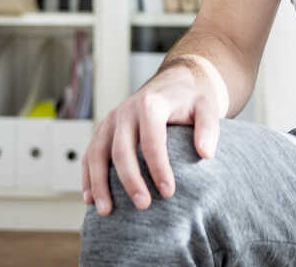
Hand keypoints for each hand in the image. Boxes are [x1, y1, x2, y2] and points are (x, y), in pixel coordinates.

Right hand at [82, 60, 222, 216]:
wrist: (172, 84)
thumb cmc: (190, 100)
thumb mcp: (206, 107)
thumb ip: (208, 128)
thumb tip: (205, 154)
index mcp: (151, 104)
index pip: (152, 141)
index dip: (159, 169)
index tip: (168, 192)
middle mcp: (126, 111)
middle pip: (121, 151)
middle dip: (130, 181)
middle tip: (143, 205)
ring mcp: (111, 120)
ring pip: (97, 154)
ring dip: (99, 184)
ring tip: (106, 211)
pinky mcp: (103, 129)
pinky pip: (90, 154)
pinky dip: (87, 176)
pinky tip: (90, 199)